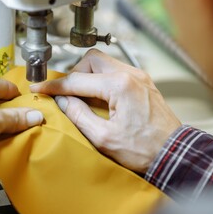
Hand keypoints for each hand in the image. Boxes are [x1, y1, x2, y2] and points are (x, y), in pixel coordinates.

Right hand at [30, 49, 180, 172]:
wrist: (173, 153)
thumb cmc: (143, 149)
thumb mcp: (103, 137)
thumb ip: (78, 114)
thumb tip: (63, 100)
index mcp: (119, 86)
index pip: (77, 80)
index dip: (54, 86)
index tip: (39, 88)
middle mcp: (130, 74)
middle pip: (90, 60)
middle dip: (74, 74)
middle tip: (67, 93)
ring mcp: (138, 76)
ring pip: (103, 62)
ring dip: (88, 75)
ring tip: (82, 96)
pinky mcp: (142, 82)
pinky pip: (115, 71)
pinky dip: (101, 79)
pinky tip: (98, 96)